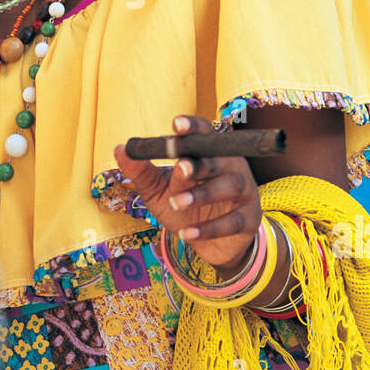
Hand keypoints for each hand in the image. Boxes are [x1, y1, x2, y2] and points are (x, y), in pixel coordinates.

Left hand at [113, 114, 262, 272]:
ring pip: (229, 186)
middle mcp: (230, 166)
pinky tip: (188, 234)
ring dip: (202, 194)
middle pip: (218, 159)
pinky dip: (209, 228)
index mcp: (209, 153)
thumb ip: (141, 171)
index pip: (204, 133)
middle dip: (199, 163)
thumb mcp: (158, 189)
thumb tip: (120, 149)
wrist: (208, 244)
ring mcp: (244, 191)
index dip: (192, 128)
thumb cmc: (184, 206)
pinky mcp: (248, 219)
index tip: (176, 125)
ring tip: (176, 203)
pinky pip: (232, 221)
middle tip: (180, 168)